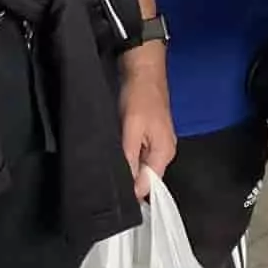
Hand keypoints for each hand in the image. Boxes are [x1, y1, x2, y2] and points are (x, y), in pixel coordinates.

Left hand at [118, 44, 176, 196]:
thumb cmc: (139, 99)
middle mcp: (164, 153)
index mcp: (164, 154)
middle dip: (127, 181)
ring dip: (126, 169)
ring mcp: (158, 144)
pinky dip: (127, 157)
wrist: (144, 70)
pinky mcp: (150, 136)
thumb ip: (131, 160)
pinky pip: (139, 155)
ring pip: (141, 166)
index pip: (148, 187)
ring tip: (105, 171)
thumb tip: (131, 190)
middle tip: (102, 184)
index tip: (109, 197)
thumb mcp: (131, 130)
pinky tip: (114, 155)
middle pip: (145, 178)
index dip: (130, 193)